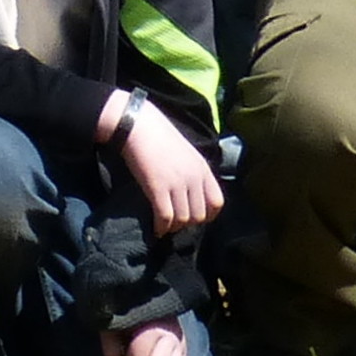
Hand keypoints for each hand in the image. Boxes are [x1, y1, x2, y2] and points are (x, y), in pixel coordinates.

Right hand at [116, 103, 221, 230]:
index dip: (208, 215)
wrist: (138, 126)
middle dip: (188, 223)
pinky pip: (165, 217)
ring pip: (183, 220)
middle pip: (200, 215)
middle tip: (176, 221)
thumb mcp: (187, 154)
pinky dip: (161, 227)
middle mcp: (193, 177)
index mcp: (203, 168)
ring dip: (174, 227)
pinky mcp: (157, 188)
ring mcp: (176, 183)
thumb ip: (194, 173)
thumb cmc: (159, 137)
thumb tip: (194, 197)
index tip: (194, 216)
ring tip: (165, 226)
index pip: (217, 202)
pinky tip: (156, 228)